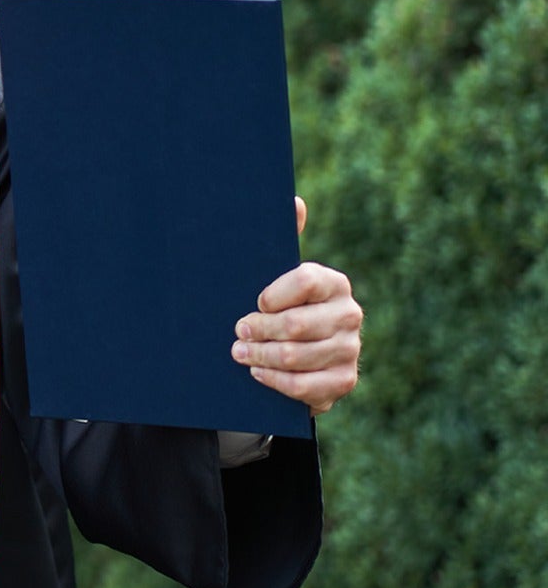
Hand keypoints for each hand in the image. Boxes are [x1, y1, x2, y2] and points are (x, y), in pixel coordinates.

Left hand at [232, 197, 361, 414]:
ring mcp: (349, 350)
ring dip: (260, 356)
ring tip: (239, 353)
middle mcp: (349, 314)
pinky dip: (275, 381)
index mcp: (334, 283)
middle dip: (258, 330)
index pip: (304, 280)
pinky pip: (304, 386)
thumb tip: (294, 201)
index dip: (273, 294)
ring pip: (296, 356)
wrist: (298, 355)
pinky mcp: (343, 381)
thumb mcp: (277, 275)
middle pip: (296, 324)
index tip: (254, 302)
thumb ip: (284, 239)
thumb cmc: (280, 307)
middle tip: (237, 332)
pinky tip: (258, 373)